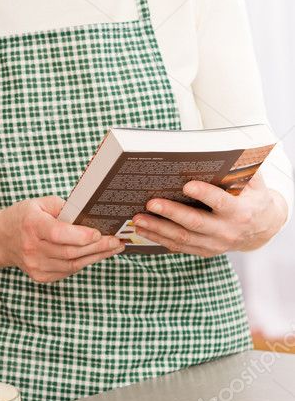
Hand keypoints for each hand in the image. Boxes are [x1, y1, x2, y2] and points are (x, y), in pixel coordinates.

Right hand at [0, 197, 123, 282]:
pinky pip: (68, 271)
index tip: (100, 233)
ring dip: (96, 257)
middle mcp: (31, 248)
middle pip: (70, 252)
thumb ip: (65, 208)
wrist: (2, 239)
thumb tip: (92, 215)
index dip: (81, 236)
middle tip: (116, 240)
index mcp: (31, 225)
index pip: (58, 234)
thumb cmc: (25, 217)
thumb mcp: (41, 203)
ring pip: (72, 265)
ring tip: (113, 248)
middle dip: (97, 247)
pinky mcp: (40, 276)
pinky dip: (84, 263)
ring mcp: (35, 265)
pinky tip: (97, 255)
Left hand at [131, 173, 287, 254]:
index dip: (205, 194)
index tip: (186, 185)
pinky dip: (159, 238)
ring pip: (182, 238)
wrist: (262, 227)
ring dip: (158, 228)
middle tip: (150, 202)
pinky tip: (142, 229)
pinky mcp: (204, 251)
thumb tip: (225, 150)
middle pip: (195, 223)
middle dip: (171, 212)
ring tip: (138, 218)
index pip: (221, 203)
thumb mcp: (255, 182)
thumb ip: (241, 169)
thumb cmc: (254, 197)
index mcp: (241, 212)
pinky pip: (179, 246)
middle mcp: (227, 231)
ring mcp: (215, 244)